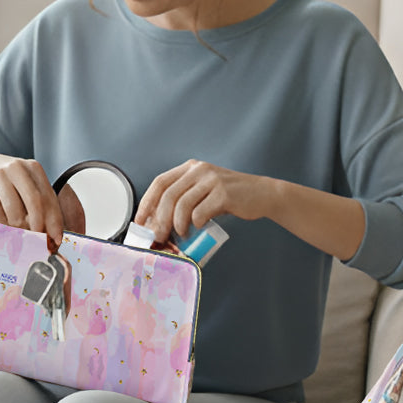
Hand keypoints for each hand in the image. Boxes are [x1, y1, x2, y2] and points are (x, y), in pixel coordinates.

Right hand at [0, 153, 85, 245]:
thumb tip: (49, 232)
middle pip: (35, 202)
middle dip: (39, 226)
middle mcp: (17, 168)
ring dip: (18, 227)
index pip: (49, 197)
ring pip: (15, 211)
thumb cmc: (5, 178)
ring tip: (17, 229)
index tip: (57, 238)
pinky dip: (3, 224)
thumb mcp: (24, 181)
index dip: (55, 221)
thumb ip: (38, 201)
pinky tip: (3, 223)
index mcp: (33, 167)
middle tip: (38, 239)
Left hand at [135, 160, 272, 243]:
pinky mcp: (223, 193)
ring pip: (182, 204)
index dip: (147, 202)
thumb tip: (158, 223)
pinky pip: (200, 213)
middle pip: (168, 195)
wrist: (262, 194)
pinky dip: (196, 224)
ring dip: (177, 224)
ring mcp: (212, 180)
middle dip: (159, 219)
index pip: (160, 182)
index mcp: (191, 168)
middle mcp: (199, 170)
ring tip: (181, 234)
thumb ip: (184, 199)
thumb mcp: (204, 190)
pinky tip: (200, 227)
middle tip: (158, 235)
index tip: (140, 221)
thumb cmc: (231, 197)